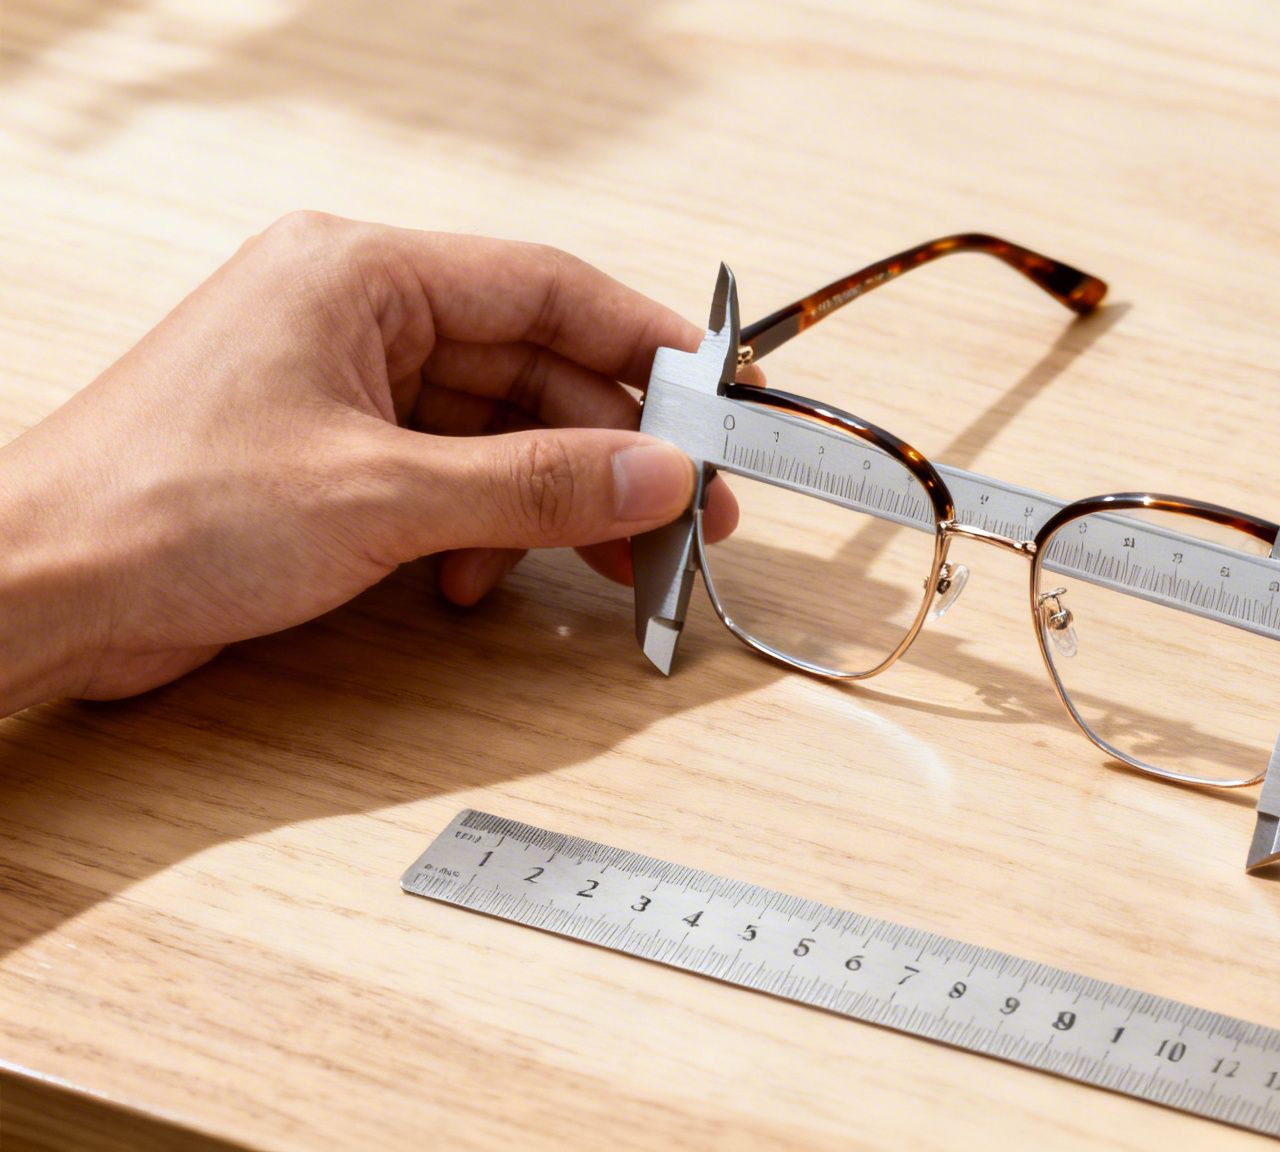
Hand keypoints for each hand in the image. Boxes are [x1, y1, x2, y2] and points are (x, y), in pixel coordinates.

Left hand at [0, 212, 736, 713]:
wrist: (34, 594)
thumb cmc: (155, 511)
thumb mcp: (380, 497)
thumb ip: (534, 485)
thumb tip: (656, 475)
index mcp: (360, 274)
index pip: (547, 287)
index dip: (647, 344)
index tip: (722, 397)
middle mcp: (356, 316)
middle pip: (533, 366)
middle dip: (611, 447)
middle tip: (685, 511)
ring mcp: (342, 388)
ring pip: (498, 431)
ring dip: (554, 500)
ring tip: (613, 560)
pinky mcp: (330, 457)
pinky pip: (450, 477)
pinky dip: (485, 531)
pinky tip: (480, 581)